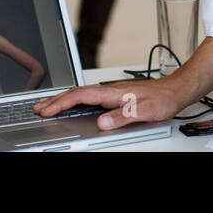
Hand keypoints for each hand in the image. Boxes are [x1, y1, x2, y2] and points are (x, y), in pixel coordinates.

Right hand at [33, 78, 187, 131]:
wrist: (175, 89)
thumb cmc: (162, 99)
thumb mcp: (144, 111)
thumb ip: (121, 117)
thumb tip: (102, 123)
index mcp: (113, 93)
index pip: (81, 96)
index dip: (61, 103)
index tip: (46, 110)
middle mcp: (110, 90)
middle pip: (76, 93)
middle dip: (55, 99)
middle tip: (37, 107)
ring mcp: (112, 92)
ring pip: (82, 93)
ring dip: (63, 99)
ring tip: (48, 105)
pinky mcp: (116, 95)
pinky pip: (89, 96)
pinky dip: (76, 99)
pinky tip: (73, 104)